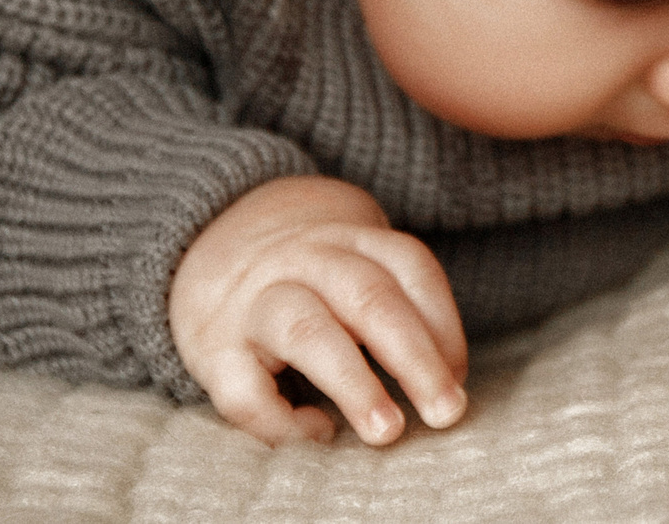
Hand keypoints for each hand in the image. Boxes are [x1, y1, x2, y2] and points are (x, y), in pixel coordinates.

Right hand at [168, 174, 468, 446]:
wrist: (210, 240)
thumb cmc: (308, 273)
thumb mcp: (353, 262)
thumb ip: (397, 304)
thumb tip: (449, 378)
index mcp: (348, 237)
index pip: (409, 265)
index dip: (442, 322)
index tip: (459, 375)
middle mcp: (304, 260)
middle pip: (369, 298)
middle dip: (415, 358)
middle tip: (447, 411)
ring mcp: (255, 301)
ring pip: (307, 331)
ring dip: (355, 383)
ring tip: (387, 431)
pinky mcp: (213, 349)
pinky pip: (245, 390)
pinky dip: (283, 421)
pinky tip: (316, 432)